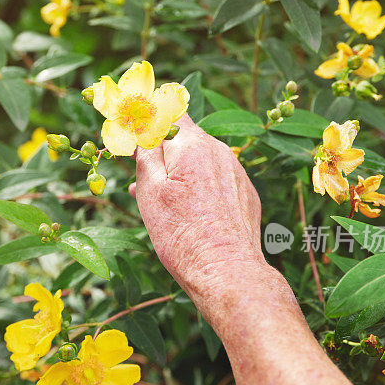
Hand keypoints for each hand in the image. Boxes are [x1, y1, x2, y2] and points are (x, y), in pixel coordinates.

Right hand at [132, 114, 272, 301]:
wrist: (226, 272)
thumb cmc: (182, 234)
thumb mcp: (151, 191)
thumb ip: (146, 152)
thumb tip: (141, 127)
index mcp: (193, 145)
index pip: (170, 113)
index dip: (151, 123)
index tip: (137, 139)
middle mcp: (220, 151)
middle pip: (185, 140)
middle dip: (164, 157)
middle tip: (144, 184)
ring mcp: (237, 173)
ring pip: (201, 163)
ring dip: (181, 175)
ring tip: (164, 207)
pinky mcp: (247, 194)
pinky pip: (219, 182)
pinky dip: (202, 191)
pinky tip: (191, 217)